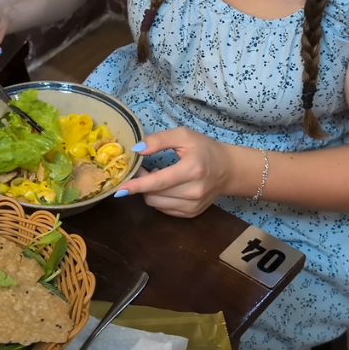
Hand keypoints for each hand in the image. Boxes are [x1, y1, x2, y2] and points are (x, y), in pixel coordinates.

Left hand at [115, 129, 232, 217]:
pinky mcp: (191, 213)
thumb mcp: (184, 136)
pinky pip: (164, 209)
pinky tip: (165, 186)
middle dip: (141, 184)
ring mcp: (193, 206)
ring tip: (156, 176)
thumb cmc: (205, 149)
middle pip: (154, 195)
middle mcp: (193, 192)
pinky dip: (159, 198)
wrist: (228, 170)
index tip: (120, 189)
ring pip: (156, 204)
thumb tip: (137, 150)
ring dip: (149, 191)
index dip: (138, 185)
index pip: (159, 182)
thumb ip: (159, 140)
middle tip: (142, 169)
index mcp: (192, 170)